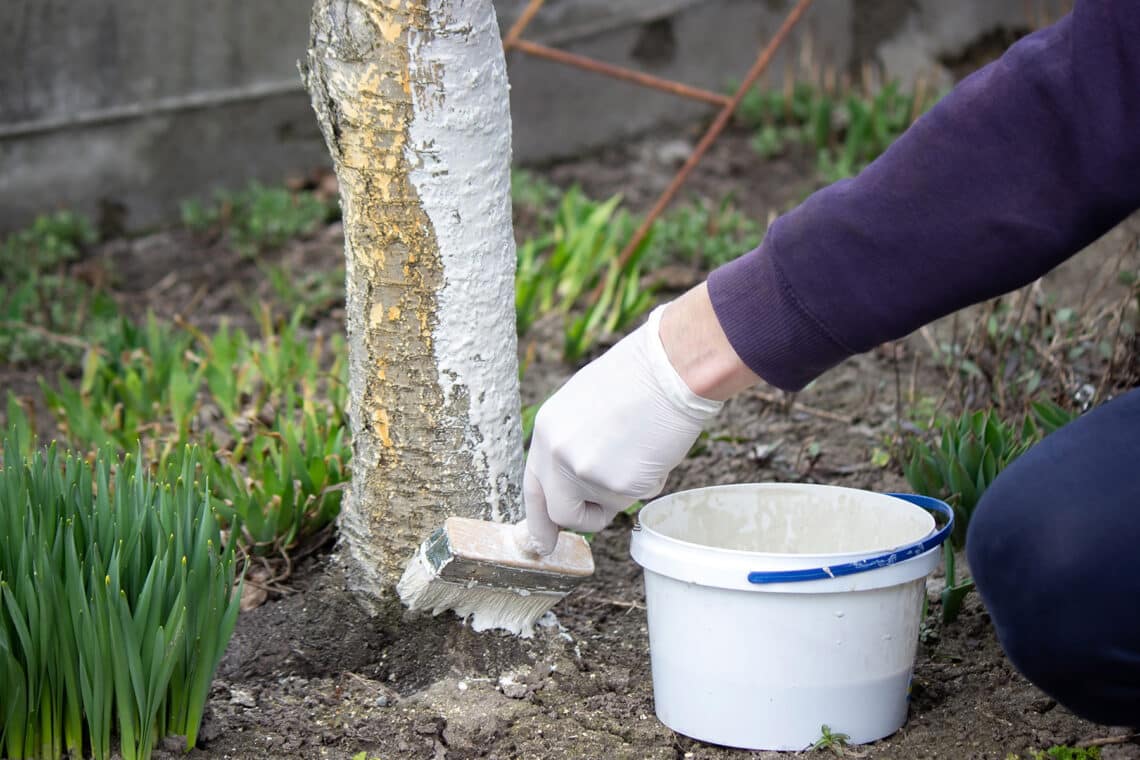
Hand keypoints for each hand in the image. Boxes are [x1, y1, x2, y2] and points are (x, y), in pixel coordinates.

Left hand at [521, 304, 723, 553]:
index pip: (534, 487)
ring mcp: (586, 472)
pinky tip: (654, 447)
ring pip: (607, 505)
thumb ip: (573, 444)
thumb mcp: (585, 406)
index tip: (543, 544)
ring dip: (624, 488)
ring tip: (640, 446)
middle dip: (585, 518)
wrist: (670, 368)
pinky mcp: (618, 484)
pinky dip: (649, 479)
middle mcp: (558, 455)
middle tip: (601, 515)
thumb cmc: (637, 378)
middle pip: (563, 512)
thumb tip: (575, 482)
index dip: (540, 519)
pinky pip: (635, 496)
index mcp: (547, 431)